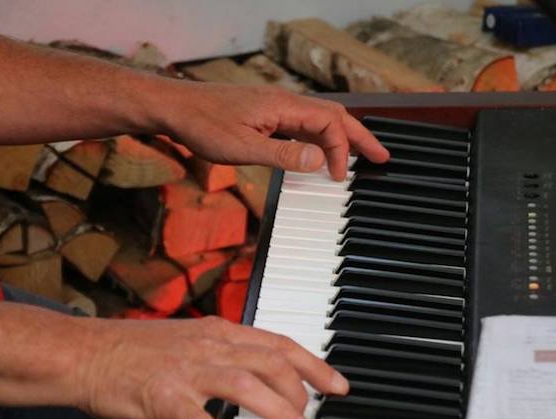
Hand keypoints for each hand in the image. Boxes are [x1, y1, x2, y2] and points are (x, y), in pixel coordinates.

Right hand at [77, 316, 347, 418]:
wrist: (86, 353)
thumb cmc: (135, 350)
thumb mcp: (189, 339)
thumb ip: (224, 352)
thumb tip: (258, 373)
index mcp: (218, 331)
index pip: (279, 343)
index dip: (314, 364)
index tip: (337, 384)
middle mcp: (209, 346)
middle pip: (271, 363)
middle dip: (302, 392)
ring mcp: (187, 370)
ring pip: (247, 386)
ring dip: (278, 412)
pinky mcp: (164, 396)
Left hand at [160, 82, 389, 180]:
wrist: (175, 107)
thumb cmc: (202, 124)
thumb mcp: (242, 147)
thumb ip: (283, 155)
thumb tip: (319, 160)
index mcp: (284, 106)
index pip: (329, 124)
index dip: (340, 151)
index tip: (338, 178)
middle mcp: (285, 102)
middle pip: (334, 117)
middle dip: (359, 137)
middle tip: (381, 157)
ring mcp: (276, 107)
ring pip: (320, 120)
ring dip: (341, 138)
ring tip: (359, 155)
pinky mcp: (266, 114)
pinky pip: (302, 124)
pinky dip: (319, 138)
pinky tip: (320, 152)